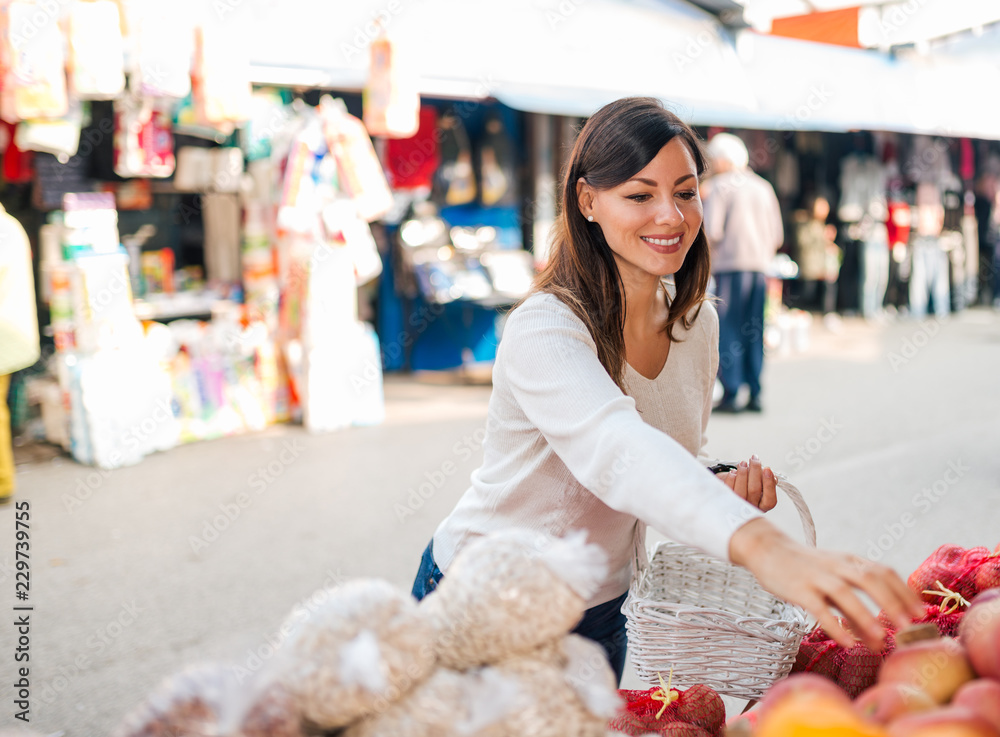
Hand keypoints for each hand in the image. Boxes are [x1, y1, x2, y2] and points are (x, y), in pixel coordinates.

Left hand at [716, 455, 776, 510]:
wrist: (731, 489)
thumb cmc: (749, 485)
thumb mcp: (760, 483)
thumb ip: (766, 480)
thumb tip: (769, 473)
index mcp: (762, 506)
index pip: (770, 500)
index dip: (769, 484)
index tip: (767, 469)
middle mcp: (751, 508)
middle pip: (754, 491)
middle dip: (755, 471)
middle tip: (754, 459)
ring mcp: (737, 506)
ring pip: (741, 491)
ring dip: (742, 474)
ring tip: (743, 463)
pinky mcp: (725, 500)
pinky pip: (728, 490)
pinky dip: (731, 479)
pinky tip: (733, 472)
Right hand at [729, 518, 924, 650]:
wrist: (767, 549)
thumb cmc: (805, 569)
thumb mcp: (833, 581)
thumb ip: (855, 608)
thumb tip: (879, 641)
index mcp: (849, 560)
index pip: (883, 571)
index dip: (903, 591)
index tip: (920, 612)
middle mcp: (836, 565)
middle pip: (869, 578)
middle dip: (892, 601)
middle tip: (909, 625)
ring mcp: (816, 576)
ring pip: (845, 593)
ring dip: (865, 615)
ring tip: (882, 638)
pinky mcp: (798, 589)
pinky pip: (818, 608)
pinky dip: (835, 626)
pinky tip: (847, 643)